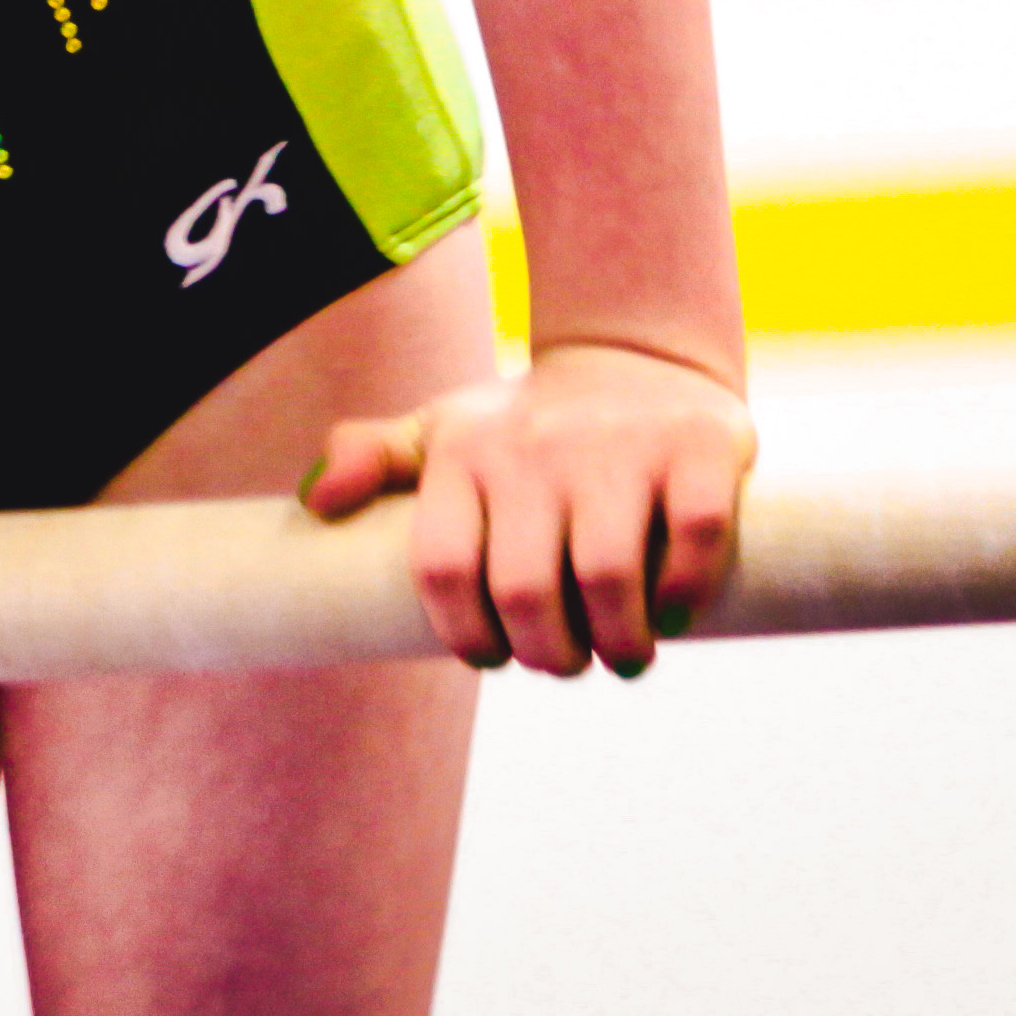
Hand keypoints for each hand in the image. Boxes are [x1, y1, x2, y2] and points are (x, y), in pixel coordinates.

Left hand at [302, 339, 753, 677]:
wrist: (635, 355)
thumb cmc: (523, 423)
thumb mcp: (442, 432)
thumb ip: (375, 461)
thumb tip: (317, 502)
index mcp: (465, 454)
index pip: (444, 569)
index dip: (467, 635)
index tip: (494, 656)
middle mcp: (536, 448)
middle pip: (527, 590)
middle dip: (548, 655)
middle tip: (566, 661)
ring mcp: (619, 445)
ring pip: (608, 575)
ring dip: (618, 643)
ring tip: (623, 654)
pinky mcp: (698, 446)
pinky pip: (695, 537)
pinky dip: (684, 593)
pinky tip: (672, 611)